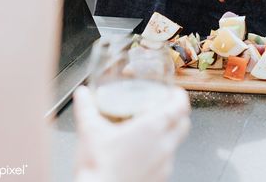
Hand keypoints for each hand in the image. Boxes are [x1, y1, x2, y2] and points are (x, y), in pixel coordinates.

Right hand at [73, 85, 190, 181]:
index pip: (181, 105)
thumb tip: (81, 93)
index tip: (173, 92)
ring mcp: (164, 166)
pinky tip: (142, 154)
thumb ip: (86, 108)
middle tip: (164, 108)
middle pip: (184, 123)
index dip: (179, 96)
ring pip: (175, 143)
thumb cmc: (98, 170)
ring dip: (168, 134)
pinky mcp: (159, 180)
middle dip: (178, 113)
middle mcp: (163, 146)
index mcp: (152, 128)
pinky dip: (160, 153)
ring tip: (150, 131)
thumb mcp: (89, 131)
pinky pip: (166, 162)